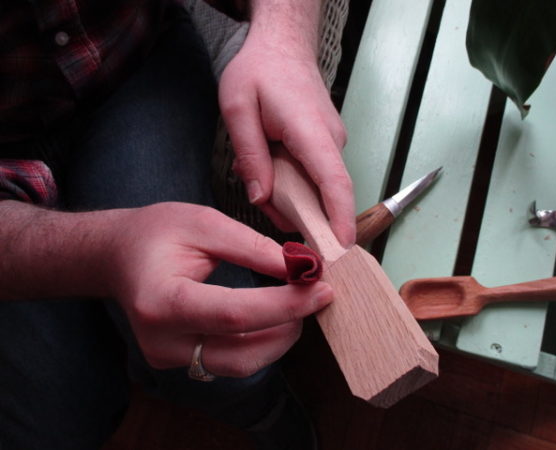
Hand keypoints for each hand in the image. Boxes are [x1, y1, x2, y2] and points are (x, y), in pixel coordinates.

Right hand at [111, 202, 331, 376]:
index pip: (234, 316)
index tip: (322, 289)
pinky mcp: (179, 361)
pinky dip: (261, 341)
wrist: (119, 256)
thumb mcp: (204, 222)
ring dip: (280, 337)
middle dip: (289, 326)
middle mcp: (162, 342)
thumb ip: (252, 246)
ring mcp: (168, 358)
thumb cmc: (156, 232)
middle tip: (316, 295)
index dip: (285, 305)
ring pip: (241, 364)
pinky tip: (277, 316)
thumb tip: (299, 267)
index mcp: (162, 301)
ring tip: (300, 303)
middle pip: (242, 353)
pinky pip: (231, 361)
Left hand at [219, 28, 355, 246]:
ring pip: (316, 186)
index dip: (340, 217)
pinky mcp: (326, 143)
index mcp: (310, 131)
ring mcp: (332, 142)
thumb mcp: (238, 109)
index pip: (334, 182)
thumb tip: (261, 197)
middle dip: (294, 209)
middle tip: (261, 196)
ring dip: (287, 191)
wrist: (282, 44)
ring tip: (259, 168)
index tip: (343, 246)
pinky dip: (291, 179)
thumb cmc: (258, 70)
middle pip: (324, 192)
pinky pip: (313, 174)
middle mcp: (330, 140)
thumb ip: (251, 155)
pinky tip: (271, 161)